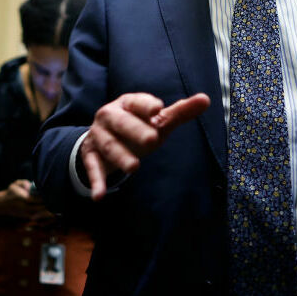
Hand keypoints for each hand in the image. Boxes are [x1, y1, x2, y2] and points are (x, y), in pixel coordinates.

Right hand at [0, 179, 53, 219]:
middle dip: (48, 202)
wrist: (2, 205)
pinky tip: (49, 208)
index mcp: (22, 197)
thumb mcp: (15, 184)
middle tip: (55, 198)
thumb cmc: (10, 192)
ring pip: (41, 212)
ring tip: (53, 203)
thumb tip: (31, 186)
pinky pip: (38, 216)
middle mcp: (24, 206)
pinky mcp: (27, 217)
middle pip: (41, 206)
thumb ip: (24, 183)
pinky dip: (44, 212)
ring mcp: (26, 213)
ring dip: (47, 208)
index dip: (45, 196)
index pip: (37, 198)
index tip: (50, 192)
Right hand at [81, 92, 210, 200]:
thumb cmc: (136, 127)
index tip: (158, 109)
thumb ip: (180, 111)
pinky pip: (93, 168)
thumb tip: (206, 99)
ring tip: (134, 168)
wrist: (100, 140)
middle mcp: (109, 116)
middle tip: (152, 139)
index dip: (146, 105)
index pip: (137, 102)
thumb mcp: (157, 120)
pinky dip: (96, 181)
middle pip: (121, 123)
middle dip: (135, 130)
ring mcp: (98, 136)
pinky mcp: (90, 155)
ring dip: (121, 156)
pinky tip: (100, 196)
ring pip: (109, 146)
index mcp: (127, 104)